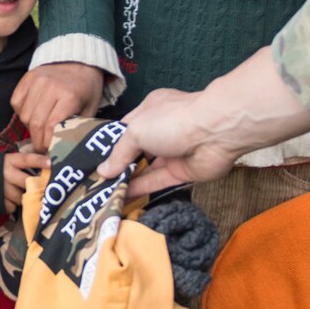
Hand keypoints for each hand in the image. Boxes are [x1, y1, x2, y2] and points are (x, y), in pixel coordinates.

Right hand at [1, 150, 48, 211]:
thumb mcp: (8, 162)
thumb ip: (23, 164)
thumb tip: (46, 167)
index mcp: (10, 161)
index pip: (26, 160)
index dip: (39, 161)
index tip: (50, 164)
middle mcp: (6, 174)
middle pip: (27, 182)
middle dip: (34, 186)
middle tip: (40, 188)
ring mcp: (1, 189)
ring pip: (21, 197)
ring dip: (23, 197)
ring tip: (17, 193)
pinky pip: (13, 207)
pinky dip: (13, 205)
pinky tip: (8, 199)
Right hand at [12, 62, 106, 152]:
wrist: (80, 61)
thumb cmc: (87, 89)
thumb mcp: (91, 109)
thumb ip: (78, 128)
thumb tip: (66, 150)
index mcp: (70, 96)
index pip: (51, 126)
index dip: (48, 142)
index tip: (51, 150)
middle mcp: (51, 87)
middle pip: (36, 123)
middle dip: (38, 141)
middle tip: (42, 147)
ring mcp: (37, 80)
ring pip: (24, 115)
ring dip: (29, 128)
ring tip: (39, 131)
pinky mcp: (28, 77)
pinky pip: (16, 102)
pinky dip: (21, 112)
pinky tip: (32, 114)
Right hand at [108, 88, 243, 194]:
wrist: (216, 132)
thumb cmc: (173, 120)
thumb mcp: (137, 130)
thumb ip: (120, 152)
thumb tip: (103, 171)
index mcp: (150, 110)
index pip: (126, 128)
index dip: (110, 144)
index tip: (93, 161)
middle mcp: (161, 129)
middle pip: (136, 150)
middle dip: (118, 164)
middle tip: (95, 181)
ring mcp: (173, 152)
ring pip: (146, 168)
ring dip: (128, 180)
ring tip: (104, 193)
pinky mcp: (182, 172)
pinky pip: (157, 181)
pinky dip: (141, 189)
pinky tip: (123, 198)